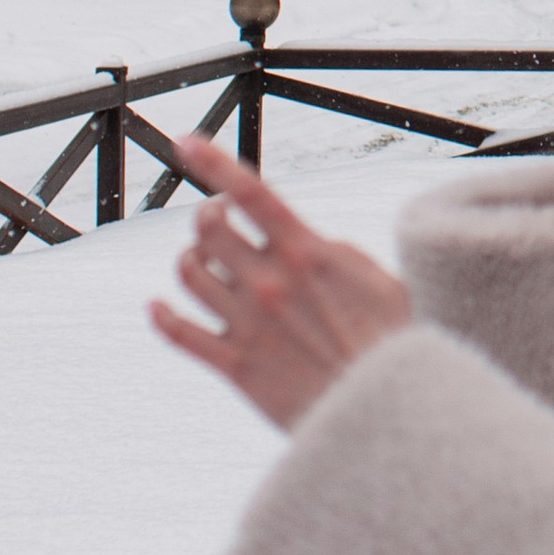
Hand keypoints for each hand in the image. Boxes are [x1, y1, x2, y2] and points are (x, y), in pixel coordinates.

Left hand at [149, 140, 413, 430]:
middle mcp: (269, 283)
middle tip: (215, 219)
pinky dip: (161, 314)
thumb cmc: (396, 344)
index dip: (213, 161)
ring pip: (189, 275)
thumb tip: (306, 239)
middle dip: (206, 216)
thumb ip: (337, 252)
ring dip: (190, 260)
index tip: (185, 141)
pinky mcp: (237, 367)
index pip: (250, 192)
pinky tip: (157, 304)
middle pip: (208, 229)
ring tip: (202, 261)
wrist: (384, 414)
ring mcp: (248, 326)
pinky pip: (181, 334)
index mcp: (308, 253)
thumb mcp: (380, 279)